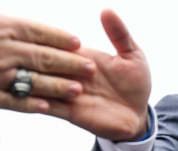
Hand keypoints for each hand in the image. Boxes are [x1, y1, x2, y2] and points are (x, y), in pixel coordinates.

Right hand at [0, 12, 96, 113]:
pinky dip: (28, 104)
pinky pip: (9, 100)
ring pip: (31, 80)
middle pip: (40, 56)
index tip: (78, 42)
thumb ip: (10, 27)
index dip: (57, 37)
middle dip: (68, 63)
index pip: (34, 31)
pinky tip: (46, 106)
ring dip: (56, 86)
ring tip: (77, 90)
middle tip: (91, 68)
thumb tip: (40, 23)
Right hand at [43, 10, 150, 140]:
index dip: (53, 40)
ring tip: (65, 83)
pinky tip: (43, 100)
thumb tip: (107, 10)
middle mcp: (68, 72)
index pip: (57, 43)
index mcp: (80, 55)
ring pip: (40, 83)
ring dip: (44, 82)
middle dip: (51, 61)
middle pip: (45, 62)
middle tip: (69, 65)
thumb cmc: (135, 83)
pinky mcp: (68, 112)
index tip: (63, 41)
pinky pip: (46, 106)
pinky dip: (40, 102)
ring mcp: (65, 92)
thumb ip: (120, 34)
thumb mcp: (133, 56)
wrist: (137, 115)